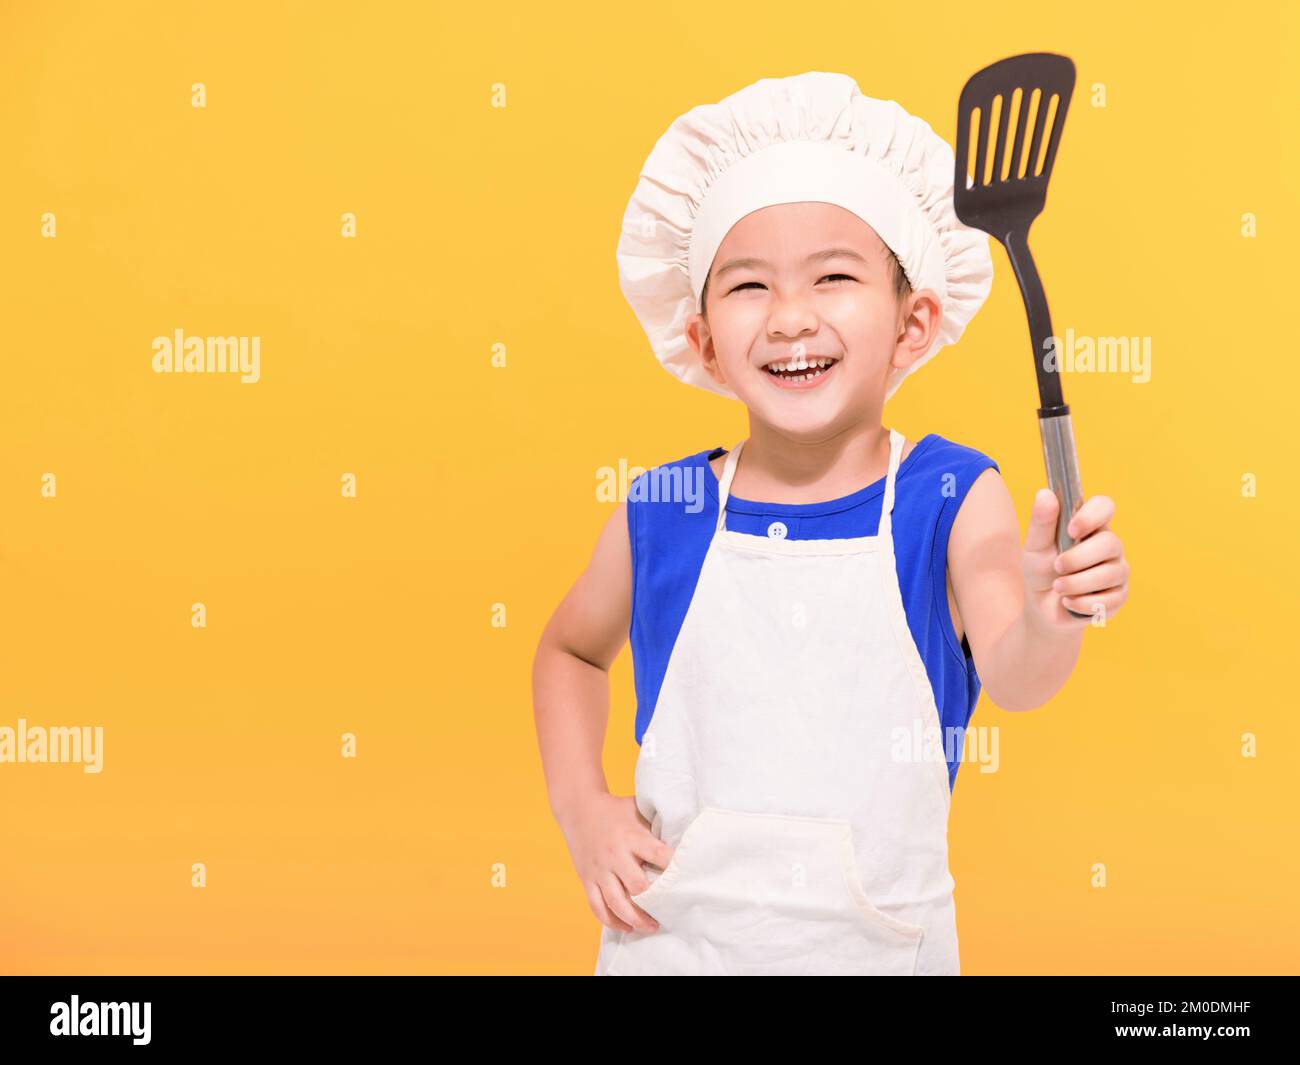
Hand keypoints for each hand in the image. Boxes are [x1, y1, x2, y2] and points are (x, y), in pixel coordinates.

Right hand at [556, 791, 672, 933]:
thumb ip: (656, 825)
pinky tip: (625, 927)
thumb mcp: (637, 809)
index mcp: (632, 836)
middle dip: (654, 902)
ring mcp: (599, 870)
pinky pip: (597, 906)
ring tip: (651, 927)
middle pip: (637, 885)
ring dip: (635, 919)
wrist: (578, 808)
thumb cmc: (615, 809)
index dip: (672, 867)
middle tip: (670, 911)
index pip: (657, 854)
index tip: (687, 879)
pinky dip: (611, 921)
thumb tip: (684, 837)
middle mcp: (615, 855)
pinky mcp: (587, 879)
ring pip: (616, 903)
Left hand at [1022, 488, 1129, 629]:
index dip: (1092, 516)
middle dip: (1078, 558)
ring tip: (1058, 588)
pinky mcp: (1119, 596)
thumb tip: (1045, 493)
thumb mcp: (1034, 547)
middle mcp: (1109, 546)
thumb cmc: (1040, 572)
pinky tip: (1068, 602)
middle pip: (1109, 543)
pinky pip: (1110, 599)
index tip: (1071, 530)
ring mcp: (1118, 571)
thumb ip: (1041, 522)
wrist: (1042, 608)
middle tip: (1056, 567)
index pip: (1105, 506)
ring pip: (1110, 573)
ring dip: (1077, 583)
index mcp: (1090, 527)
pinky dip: (1082, 602)